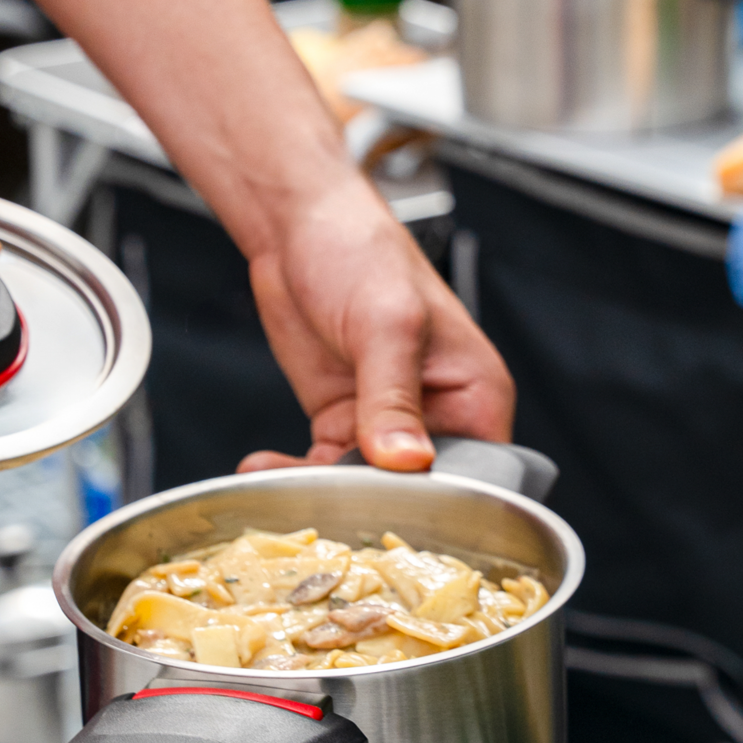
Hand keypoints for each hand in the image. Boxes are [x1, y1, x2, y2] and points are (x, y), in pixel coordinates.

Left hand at [0, 0, 513, 469]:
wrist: (295, 225)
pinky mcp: (343, 421)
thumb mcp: (386, 322)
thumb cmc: (362, 250)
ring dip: (322, 493)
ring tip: (283, 487)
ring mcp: (386, 421)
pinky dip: (293, 473)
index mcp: (476, 395)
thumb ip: (394, 395)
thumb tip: (405, 459)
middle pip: (420, 492)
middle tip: (328, 512)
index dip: (443, 504)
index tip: (395, 517)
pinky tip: (264, 467)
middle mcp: (439, 416)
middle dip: (373, 505)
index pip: (478, 474)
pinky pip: (324, 468)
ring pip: (366, 487)